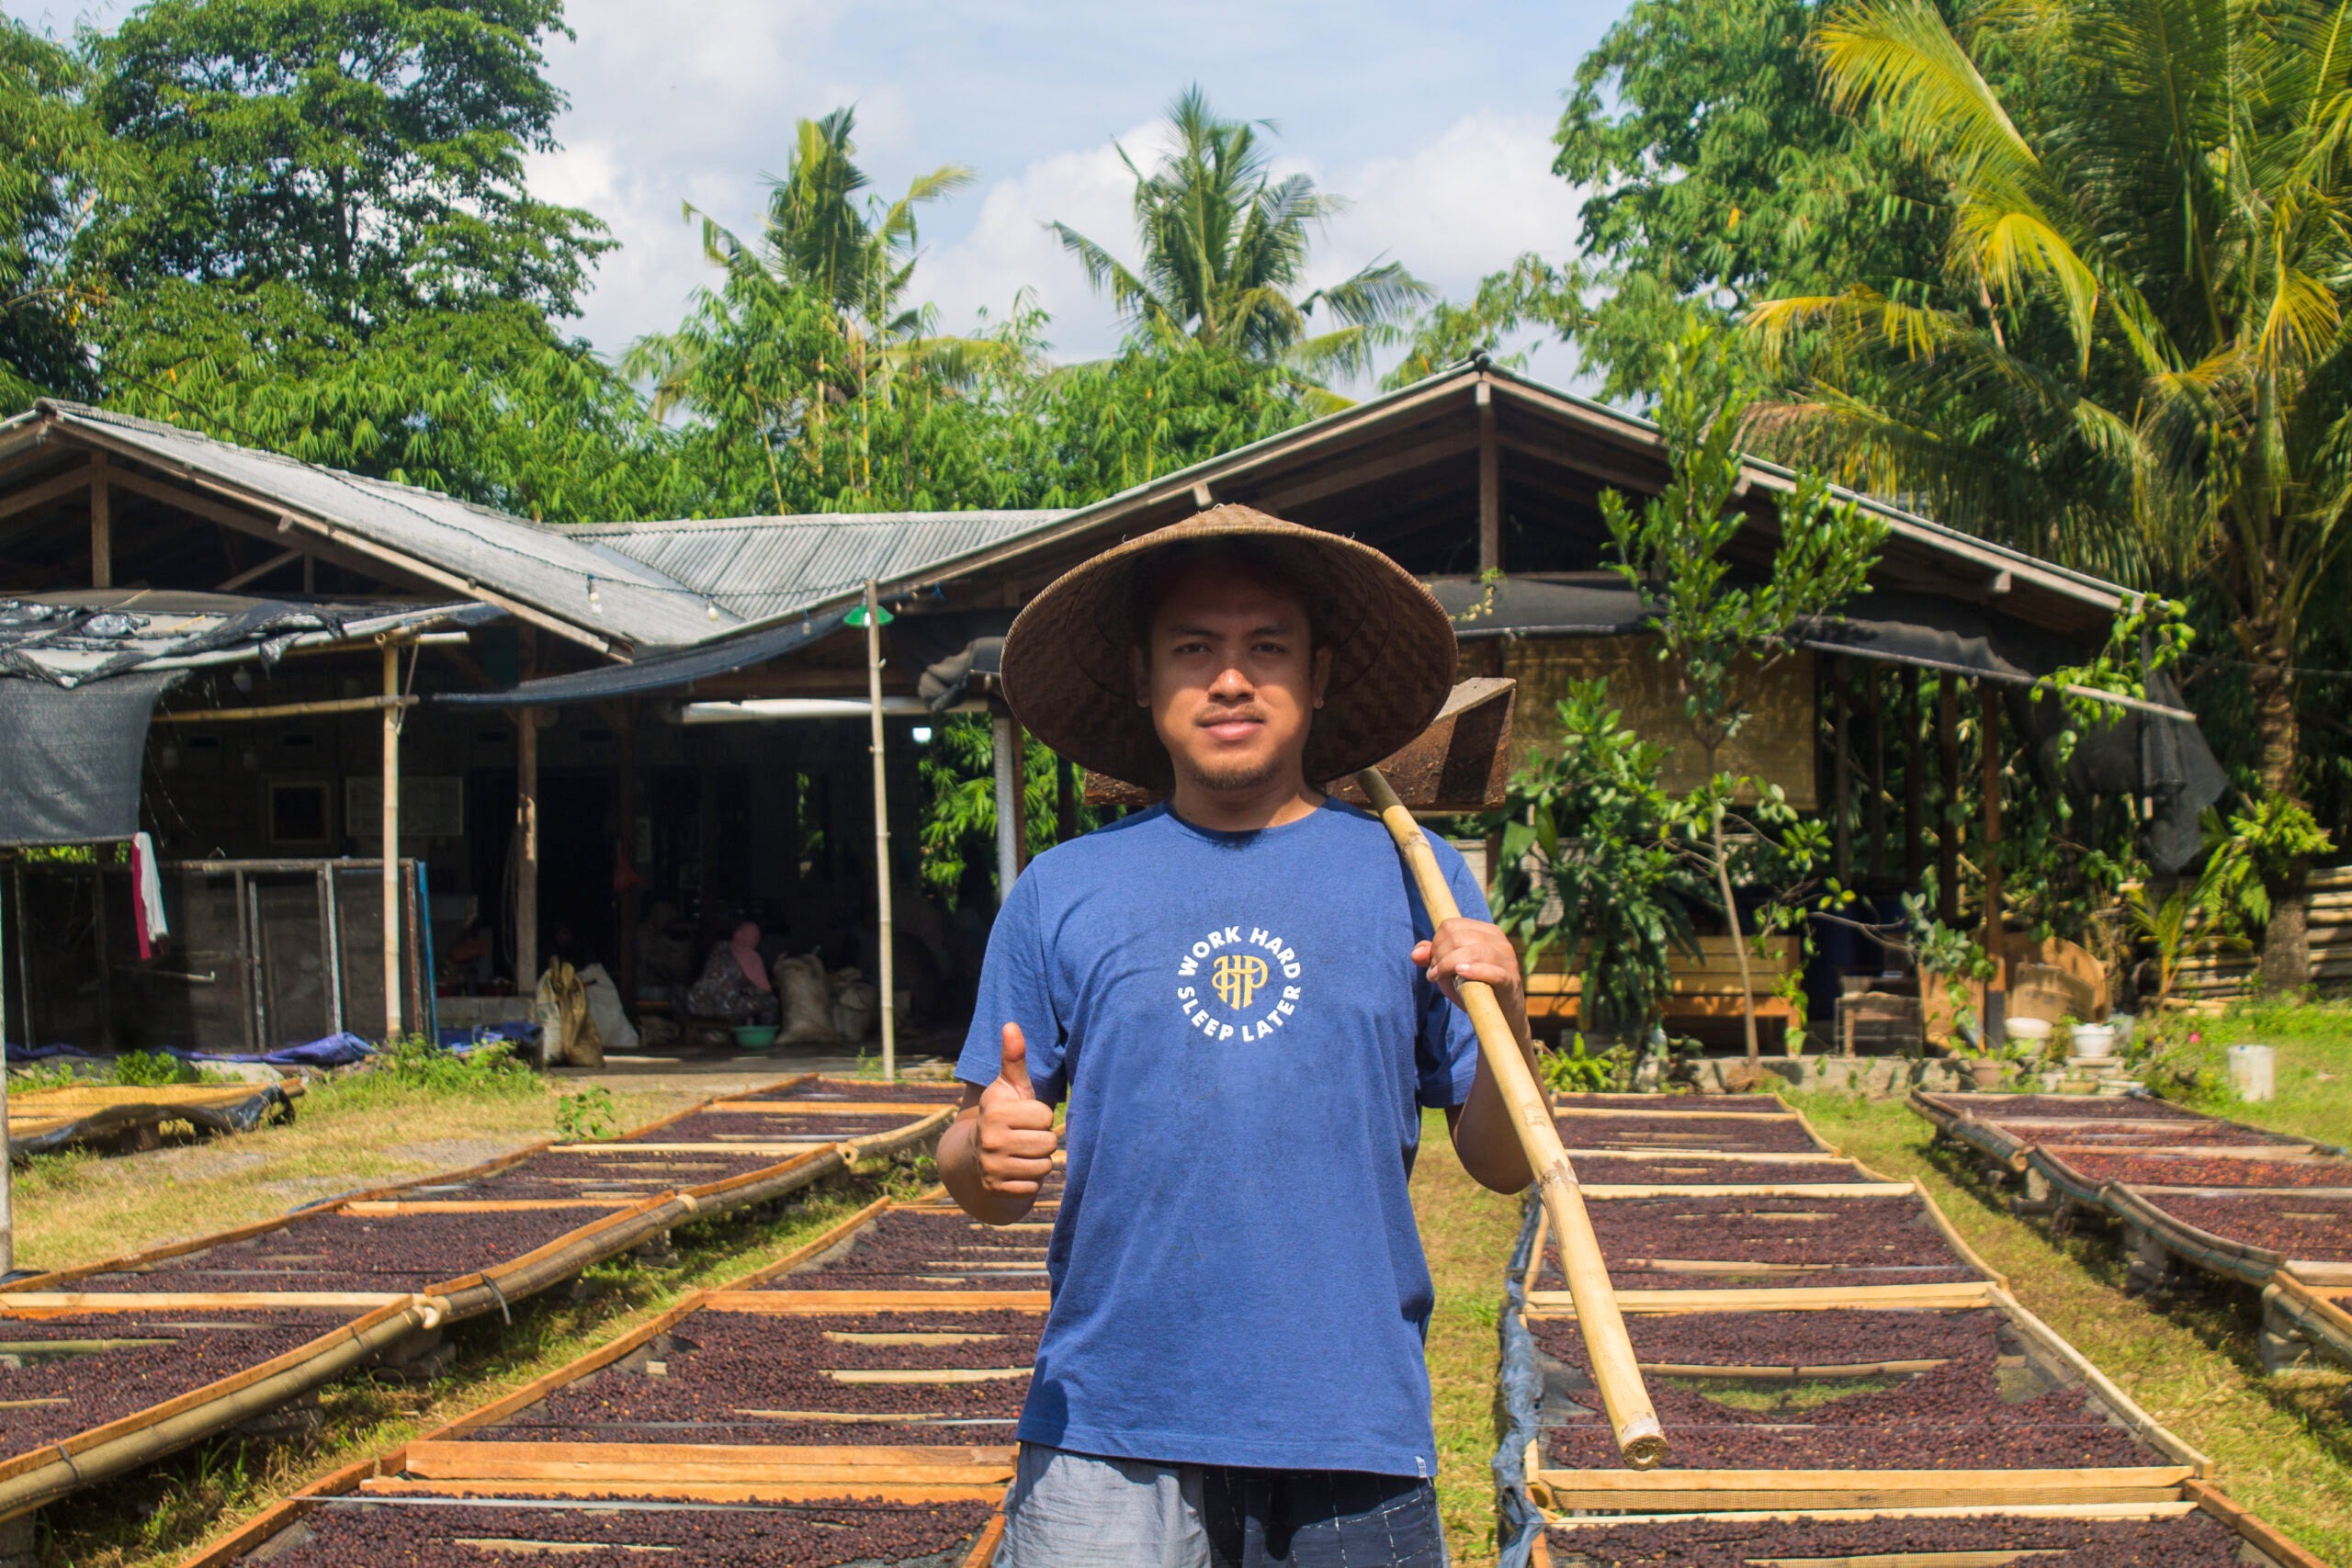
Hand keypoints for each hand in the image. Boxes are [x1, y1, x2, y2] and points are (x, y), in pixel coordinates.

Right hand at [973, 1023, 1057, 1196]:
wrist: (974, 1157)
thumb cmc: (1003, 1115)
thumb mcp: (1008, 1087)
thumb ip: (1014, 1059)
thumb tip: (1011, 1024)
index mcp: (995, 1112)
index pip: (1046, 1116)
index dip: (1041, 1117)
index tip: (1025, 1118)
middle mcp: (990, 1140)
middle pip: (1048, 1143)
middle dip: (1042, 1141)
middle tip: (1025, 1138)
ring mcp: (992, 1167)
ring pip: (1044, 1166)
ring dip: (1038, 1161)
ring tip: (1022, 1153)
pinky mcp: (997, 1189)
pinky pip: (1034, 1186)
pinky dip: (1030, 1181)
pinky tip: (1016, 1171)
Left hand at [1412, 917, 1523, 1012]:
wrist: (1502, 1014)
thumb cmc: (1475, 987)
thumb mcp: (1450, 970)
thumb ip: (1432, 958)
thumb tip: (1415, 954)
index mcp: (1486, 932)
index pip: (1452, 926)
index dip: (1436, 943)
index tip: (1433, 962)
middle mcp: (1499, 941)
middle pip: (1458, 937)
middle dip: (1440, 956)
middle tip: (1434, 974)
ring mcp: (1507, 960)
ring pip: (1473, 952)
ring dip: (1448, 965)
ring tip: (1438, 978)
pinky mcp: (1511, 980)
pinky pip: (1493, 972)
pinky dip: (1475, 971)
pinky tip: (1460, 974)